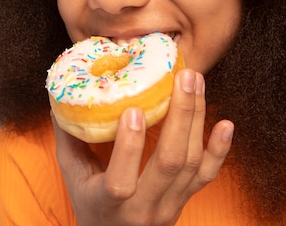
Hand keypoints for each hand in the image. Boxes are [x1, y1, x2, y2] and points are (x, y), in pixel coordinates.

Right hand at [52, 69, 233, 225]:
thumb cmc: (91, 207)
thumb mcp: (73, 177)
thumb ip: (69, 140)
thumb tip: (59, 100)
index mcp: (108, 204)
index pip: (121, 181)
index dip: (129, 146)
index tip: (134, 109)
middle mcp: (143, 209)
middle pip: (170, 162)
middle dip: (181, 115)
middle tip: (184, 76)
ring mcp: (169, 206)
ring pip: (192, 163)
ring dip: (197, 119)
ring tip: (196, 82)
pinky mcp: (185, 201)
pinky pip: (207, 177)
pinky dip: (220, 150)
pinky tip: (226, 124)